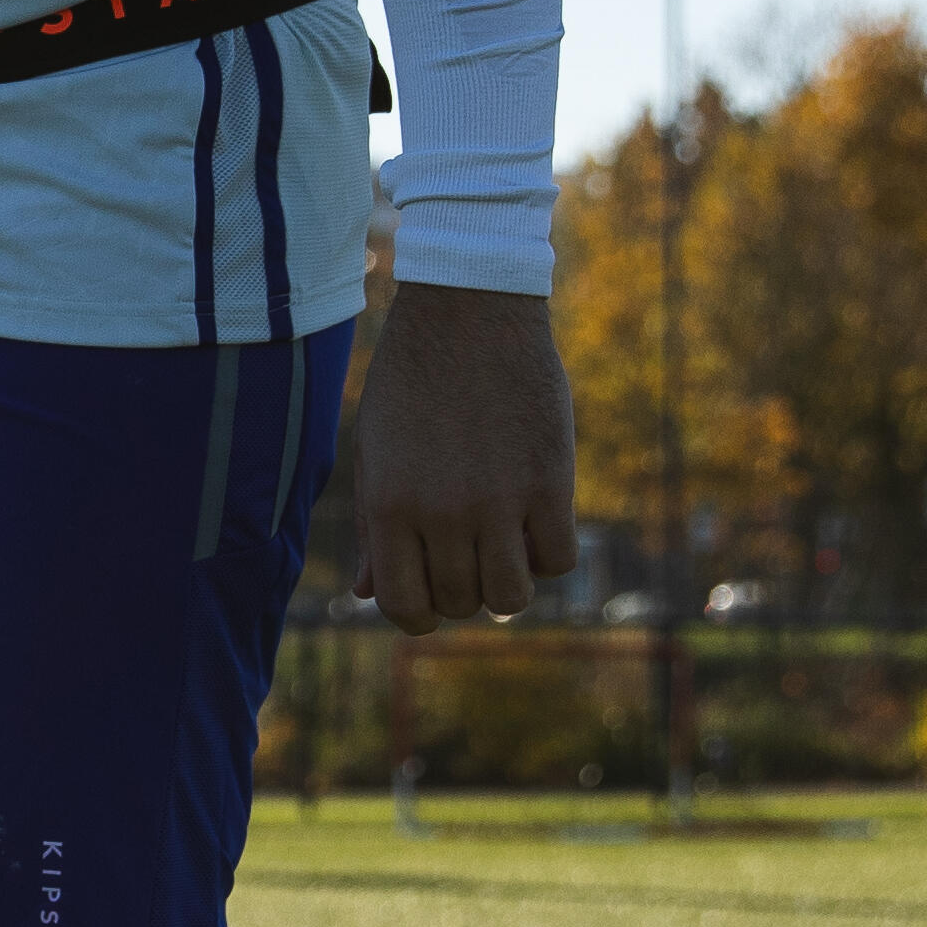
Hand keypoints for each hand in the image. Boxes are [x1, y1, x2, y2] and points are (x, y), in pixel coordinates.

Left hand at [345, 280, 575, 630]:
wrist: (469, 310)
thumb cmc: (413, 380)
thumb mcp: (377, 450)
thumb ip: (375, 528)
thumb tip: (368, 596)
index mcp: (388, 506)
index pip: (402, 605)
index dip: (418, 615)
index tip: (430, 600)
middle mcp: (441, 512)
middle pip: (461, 602)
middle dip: (463, 591)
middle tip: (469, 557)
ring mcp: (499, 500)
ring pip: (511, 596)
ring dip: (508, 584)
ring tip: (504, 549)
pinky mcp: (550, 481)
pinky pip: (558, 560)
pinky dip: (548, 555)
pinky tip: (536, 523)